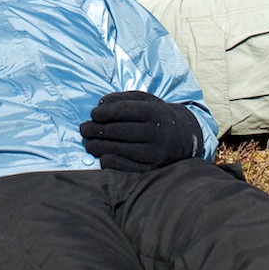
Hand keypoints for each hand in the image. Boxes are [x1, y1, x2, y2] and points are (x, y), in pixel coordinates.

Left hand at [80, 90, 202, 171]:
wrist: (184, 139)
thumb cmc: (157, 117)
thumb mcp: (146, 101)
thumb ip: (123, 99)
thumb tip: (100, 104)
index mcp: (155, 112)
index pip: (125, 111)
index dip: (105, 113)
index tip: (93, 114)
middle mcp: (157, 133)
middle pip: (120, 131)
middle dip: (96, 130)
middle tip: (83, 129)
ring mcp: (156, 153)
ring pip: (120, 150)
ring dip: (99, 147)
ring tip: (88, 143)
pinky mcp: (153, 170)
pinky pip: (126, 168)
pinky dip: (110, 163)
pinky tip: (102, 157)